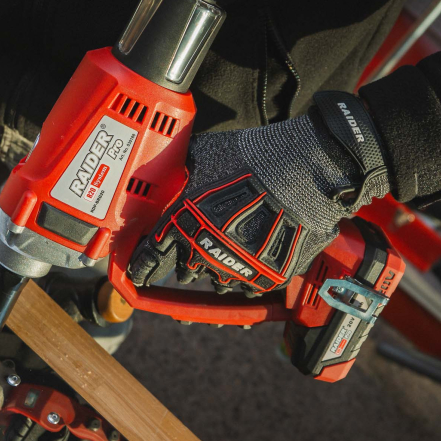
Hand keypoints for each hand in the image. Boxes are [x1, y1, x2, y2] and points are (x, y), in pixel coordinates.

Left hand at [127, 92, 391, 294]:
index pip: (150, 255)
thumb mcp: (207, 154)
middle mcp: (202, 251)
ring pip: (216, 280)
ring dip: (219, 267)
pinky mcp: (264, 277)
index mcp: (181, 223)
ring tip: (232, 247)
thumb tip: (175, 168)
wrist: (303, 172)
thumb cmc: (255, 158)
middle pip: (183, 269)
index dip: (142, 263)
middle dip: (187, 259)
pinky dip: (249, 273)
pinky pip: (248, 285)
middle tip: (199, 243)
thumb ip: (184, 170)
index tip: (137, 269)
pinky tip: (255, 256)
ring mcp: (234, 267)